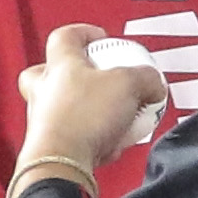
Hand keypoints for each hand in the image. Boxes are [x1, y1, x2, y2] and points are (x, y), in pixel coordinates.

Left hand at [15, 25, 169, 177]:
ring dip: (87, 111)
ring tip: (115, 118)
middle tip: (99, 79)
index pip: (65, 37)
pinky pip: (72, 137)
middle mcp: (44, 90)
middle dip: (75, 74)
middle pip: (51, 72)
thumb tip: (154, 84)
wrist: (63, 164)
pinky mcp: (49, 147)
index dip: (84, 33)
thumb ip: (145, 79)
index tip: (101, 38)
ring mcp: (43, 120)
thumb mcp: (129, 85)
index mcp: (60, 64)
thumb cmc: (83, 118)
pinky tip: (110, 144)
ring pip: (61, 107)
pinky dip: (91, 139)